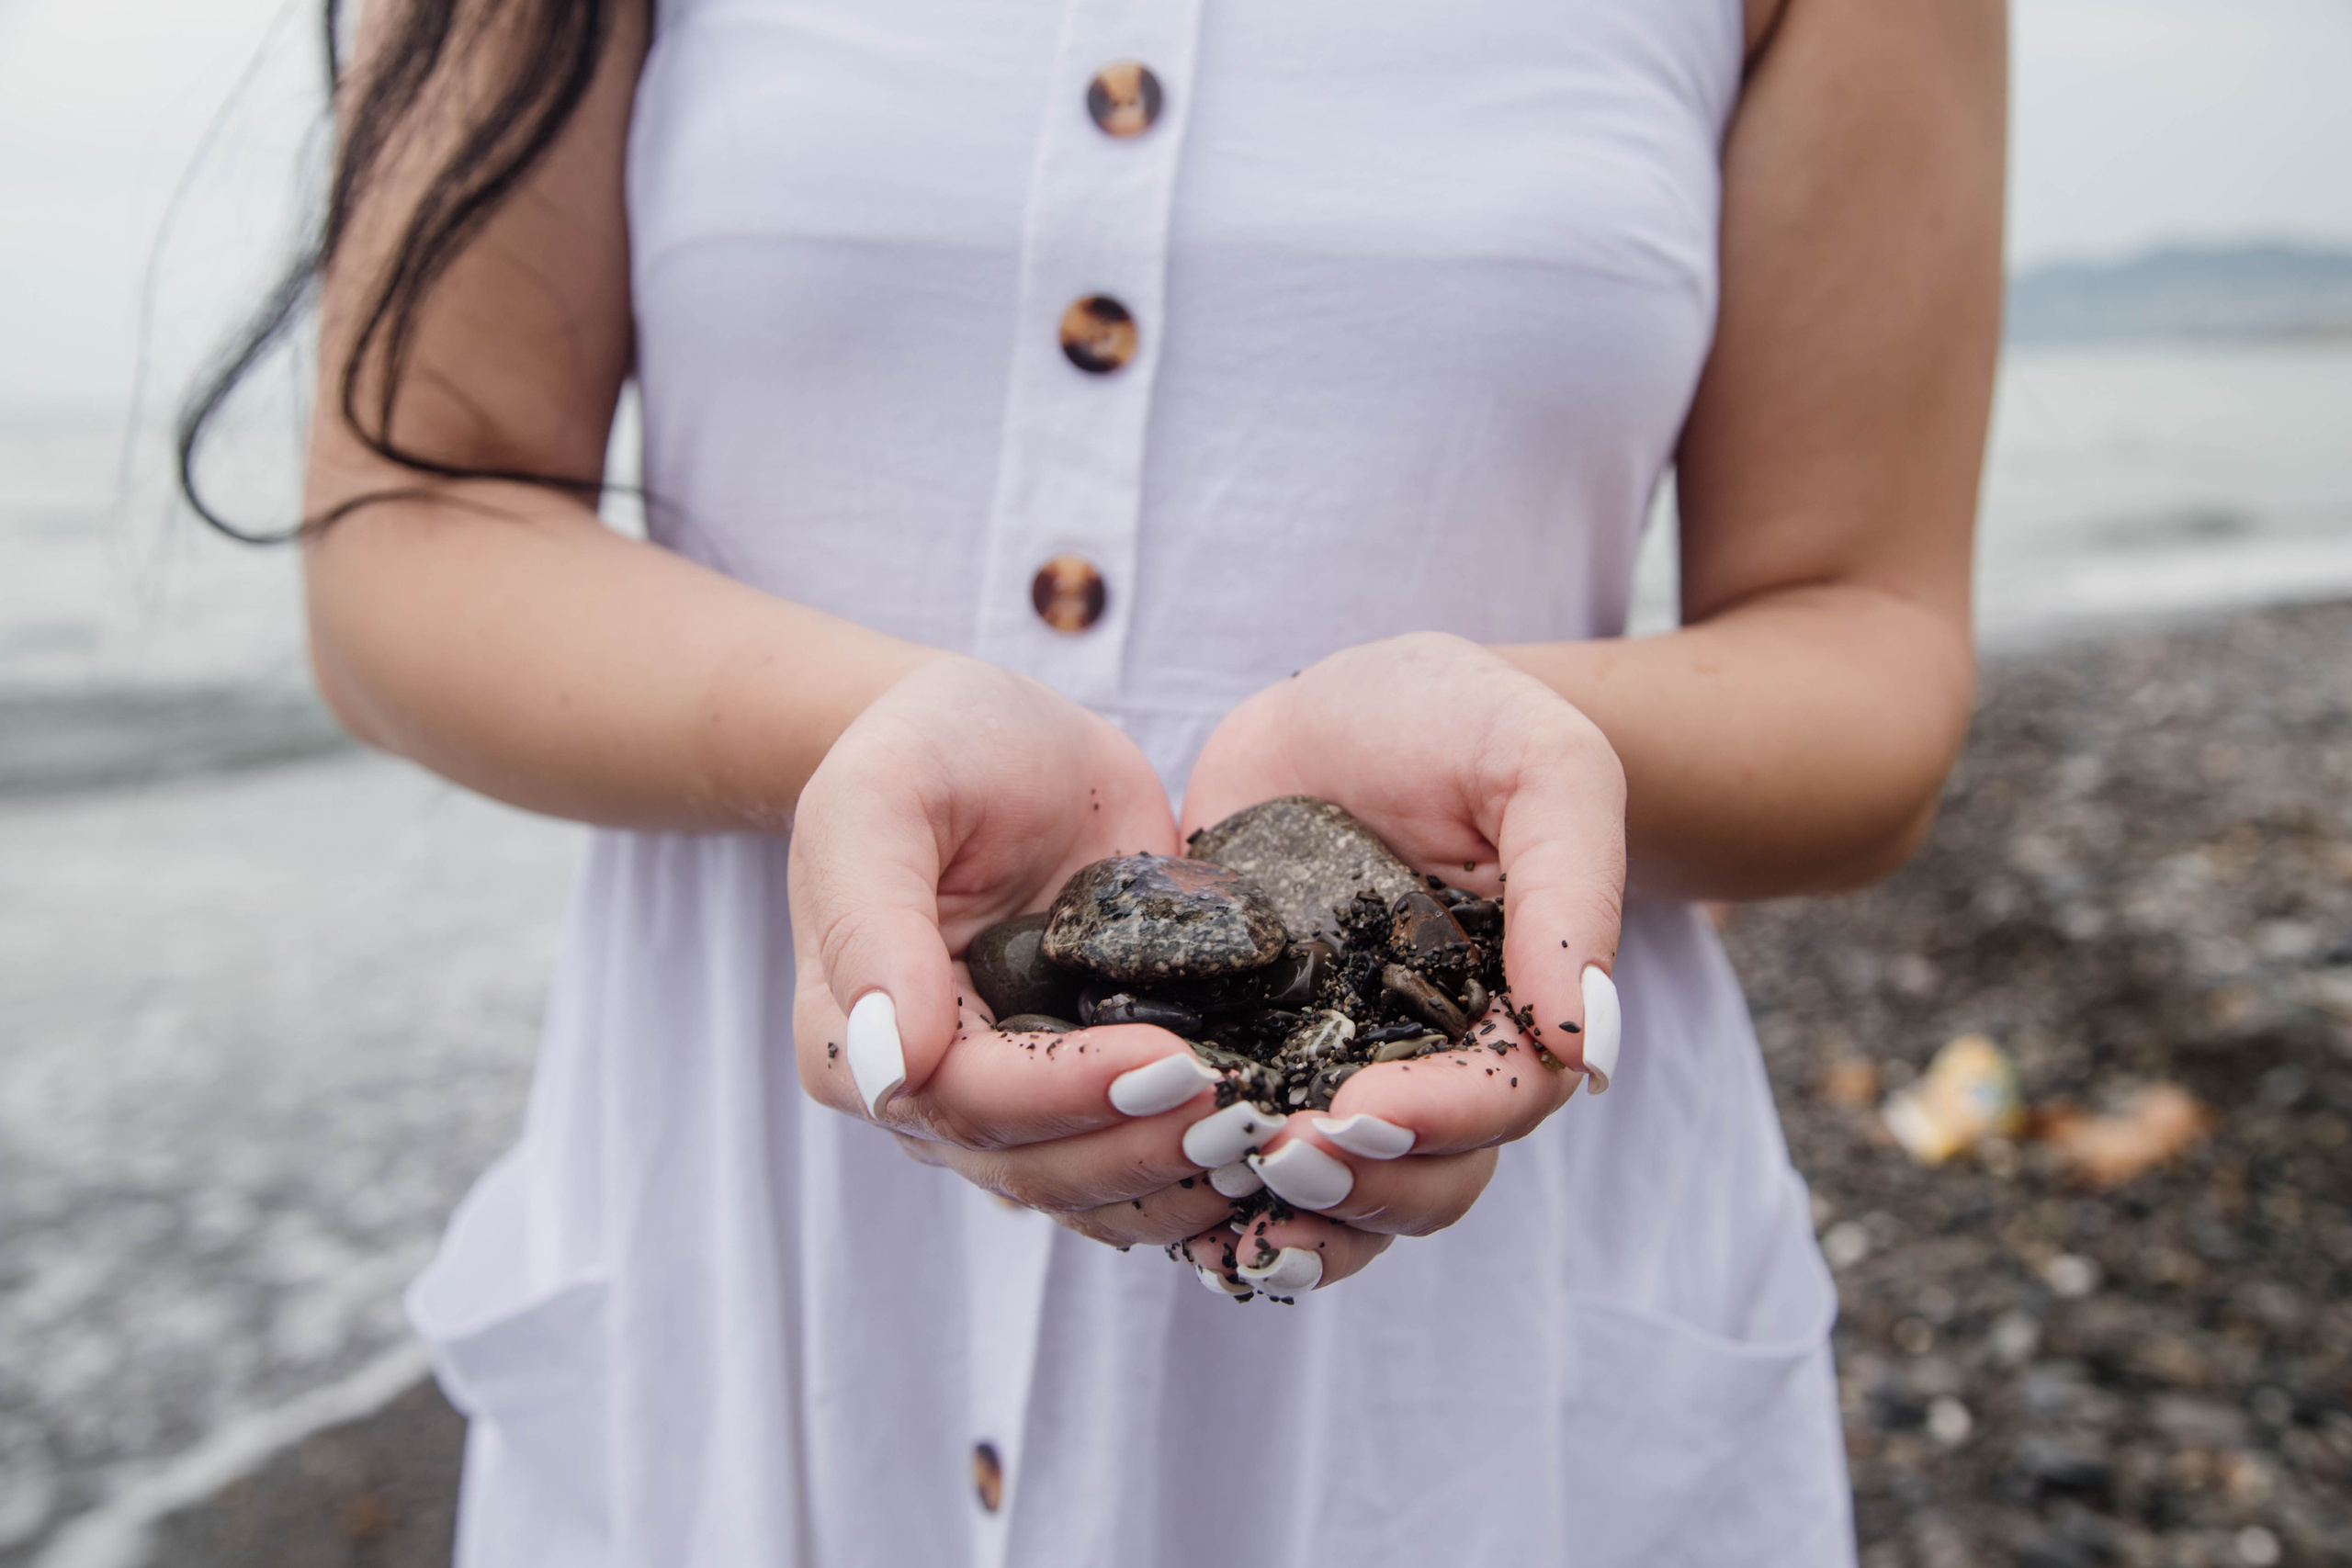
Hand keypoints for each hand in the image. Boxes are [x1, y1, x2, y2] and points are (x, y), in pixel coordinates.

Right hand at [788, 657, 1245, 1247]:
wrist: (998, 737)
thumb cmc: (929, 748)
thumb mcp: (882, 799)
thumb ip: (868, 923)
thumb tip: (889, 1068)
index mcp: (854, 1036)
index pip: (965, 1103)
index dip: (1068, 1096)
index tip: (1169, 1059)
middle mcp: (930, 1091)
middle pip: (1034, 1166)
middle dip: (1141, 1144)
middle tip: (1244, 1106)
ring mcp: (1016, 1100)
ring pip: (1090, 1188)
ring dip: (1179, 1178)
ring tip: (1267, 1130)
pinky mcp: (1088, 1089)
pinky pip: (1134, 1166)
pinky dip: (1198, 1175)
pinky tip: (1269, 1148)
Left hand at [1174, 633, 1626, 1295]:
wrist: (1339, 705)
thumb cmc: (1460, 720)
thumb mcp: (1541, 766)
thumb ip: (1572, 889)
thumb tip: (1589, 1045)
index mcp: (1511, 1009)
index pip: (1500, 1101)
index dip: (1441, 1123)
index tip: (1363, 1108)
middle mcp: (1428, 1056)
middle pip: (1426, 1177)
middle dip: (1361, 1185)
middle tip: (1280, 1156)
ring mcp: (1334, 1060)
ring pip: (1340, 1192)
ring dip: (1293, 1217)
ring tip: (1224, 1195)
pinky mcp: (1247, 1049)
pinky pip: (1244, 1153)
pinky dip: (1217, 1198)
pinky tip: (1173, 1205)